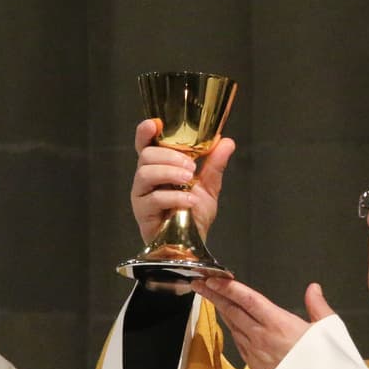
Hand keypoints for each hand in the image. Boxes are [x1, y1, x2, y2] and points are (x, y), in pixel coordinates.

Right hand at [130, 118, 235, 245]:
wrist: (192, 243)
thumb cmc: (193, 214)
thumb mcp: (209, 186)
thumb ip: (215, 164)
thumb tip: (227, 141)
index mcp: (158, 166)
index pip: (145, 144)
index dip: (145, 132)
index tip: (155, 124)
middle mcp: (145, 178)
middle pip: (147, 154)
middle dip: (170, 155)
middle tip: (191, 166)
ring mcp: (141, 195)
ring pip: (145, 173)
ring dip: (170, 172)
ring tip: (190, 179)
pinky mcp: (142, 212)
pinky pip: (154, 198)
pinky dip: (175, 196)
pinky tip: (189, 200)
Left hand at [197, 278, 334, 368]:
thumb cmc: (323, 366)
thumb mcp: (328, 330)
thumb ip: (318, 306)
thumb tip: (313, 289)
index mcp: (279, 324)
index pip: (246, 300)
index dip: (227, 288)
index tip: (212, 280)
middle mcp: (262, 337)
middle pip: (232, 311)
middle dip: (214, 296)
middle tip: (200, 283)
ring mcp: (256, 353)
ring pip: (233, 326)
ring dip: (221, 311)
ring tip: (211, 298)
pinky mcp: (255, 366)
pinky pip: (239, 342)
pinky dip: (232, 328)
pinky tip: (230, 324)